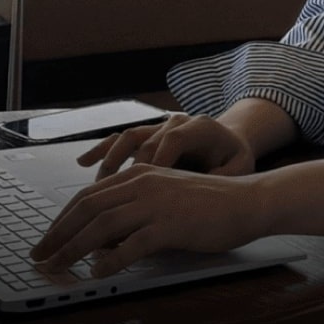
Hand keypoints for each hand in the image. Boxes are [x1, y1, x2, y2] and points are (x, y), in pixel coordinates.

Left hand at [31, 164, 267, 275]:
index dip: (62, 219)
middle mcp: (144, 183)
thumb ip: (134, 212)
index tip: (47, 239)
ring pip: (103, 225)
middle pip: (88, 208)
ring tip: (59, 268)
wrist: (247, 201)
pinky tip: (100, 273)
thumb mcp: (165, 198)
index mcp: (141, 174)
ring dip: (75, 249)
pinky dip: (112, 261)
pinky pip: (133, 244)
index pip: (88, 195)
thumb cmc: (209, 203)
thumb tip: (100, 240)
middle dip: (58, 234)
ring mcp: (158, 203)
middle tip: (41, 256)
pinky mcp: (172, 225)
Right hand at [78, 113, 255, 179]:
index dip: (158, 163)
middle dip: (126, 170)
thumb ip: (224, 177)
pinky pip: (121, 139)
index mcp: (200, 128)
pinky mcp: (148, 135)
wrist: (231, 141)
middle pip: (144, 142)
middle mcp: (175, 122)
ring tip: (95, 191)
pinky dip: (102, 150)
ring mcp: (159, 127)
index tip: (146, 192)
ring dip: (109, 163)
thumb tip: (204, 192)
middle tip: (115, 201)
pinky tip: (83, 162)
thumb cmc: (234, 159)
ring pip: (128, 139)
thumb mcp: (239, 167)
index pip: (173, 140)